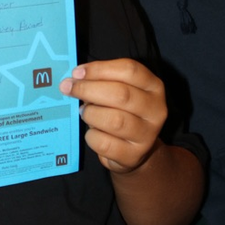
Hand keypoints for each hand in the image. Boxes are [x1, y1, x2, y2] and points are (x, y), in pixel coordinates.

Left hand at [59, 59, 165, 173]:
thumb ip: (102, 81)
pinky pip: (105, 143)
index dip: (100, 69)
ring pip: (114, 120)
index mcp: (154, 86)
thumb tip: (74, 79)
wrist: (133, 150)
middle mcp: (156, 110)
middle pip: (121, 94)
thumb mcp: (118, 91)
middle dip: (88, 89)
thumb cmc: (121, 112)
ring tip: (84, 112)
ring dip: (91, 114)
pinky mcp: (133, 155)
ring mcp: (147, 135)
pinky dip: (91, 136)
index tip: (77, 73)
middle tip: (68, 88)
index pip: (130, 70)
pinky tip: (92, 132)